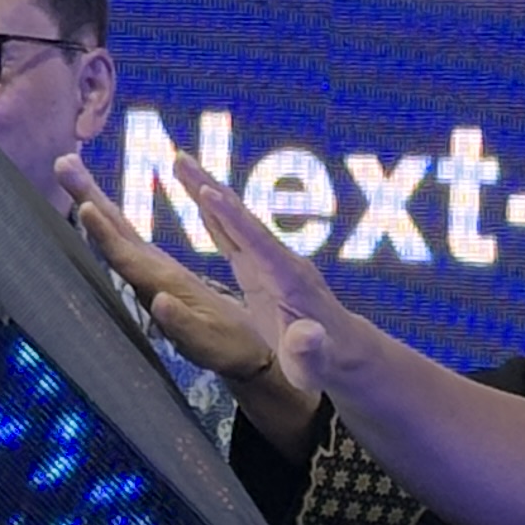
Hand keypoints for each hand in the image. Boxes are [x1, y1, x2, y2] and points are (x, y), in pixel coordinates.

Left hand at [54, 157, 326, 446]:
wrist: (250, 363)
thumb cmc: (240, 354)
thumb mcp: (219, 347)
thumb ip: (186, 328)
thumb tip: (158, 301)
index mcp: (166, 295)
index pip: (131, 262)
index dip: (109, 236)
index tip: (88, 207)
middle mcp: (154, 284)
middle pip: (116, 240)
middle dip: (91, 202)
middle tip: (65, 165)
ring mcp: (157, 278)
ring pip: (121, 235)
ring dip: (97, 201)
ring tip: (72, 166)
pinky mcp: (165, 275)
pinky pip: (136, 237)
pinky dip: (117, 216)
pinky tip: (100, 196)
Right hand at [175, 159, 370, 399]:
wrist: (343, 354)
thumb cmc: (326, 363)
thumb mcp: (315, 365)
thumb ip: (309, 350)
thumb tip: (308, 336)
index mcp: (288, 280)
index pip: (256, 243)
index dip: (232, 218)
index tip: (210, 191)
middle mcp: (279, 262)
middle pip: (241, 219)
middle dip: (211, 189)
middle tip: (181, 158)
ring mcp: (271, 263)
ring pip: (235, 221)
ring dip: (208, 192)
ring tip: (181, 164)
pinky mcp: (262, 270)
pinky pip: (235, 236)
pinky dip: (217, 215)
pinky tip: (202, 198)